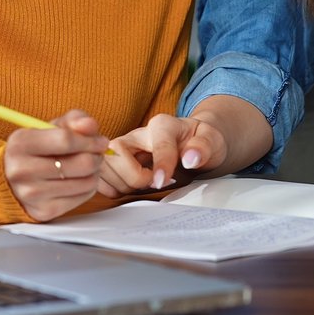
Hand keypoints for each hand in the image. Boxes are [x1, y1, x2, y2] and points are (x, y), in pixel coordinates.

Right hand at [3, 110, 109, 221]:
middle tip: (97, 154)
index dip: (90, 140)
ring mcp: (32, 194)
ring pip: (85, 182)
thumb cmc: (36, 149)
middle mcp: (22, 170)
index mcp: (21, 143)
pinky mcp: (44, 211)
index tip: (101, 141)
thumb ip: (74, 120)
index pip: (66, 140)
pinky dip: (88, 187)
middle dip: (96, 157)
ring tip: (87, 167)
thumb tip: (90, 125)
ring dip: (94, 172)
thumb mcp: (50, 128)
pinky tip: (79, 180)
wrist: (10, 179)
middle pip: (81, 164)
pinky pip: (83, 197)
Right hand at [97, 113, 228, 196]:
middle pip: (115, 152)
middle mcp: (137, 134)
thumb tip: (190, 158)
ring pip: (103, 165)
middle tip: (152, 183)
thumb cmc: (201, 143)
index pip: (157, 143)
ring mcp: (123, 148)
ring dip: (120, 183)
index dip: (160, 164)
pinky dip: (109, 188)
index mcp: (163, 125)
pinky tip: (128, 189)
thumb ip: (204, 147)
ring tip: (142, 186)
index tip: (163, 182)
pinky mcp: (115, 162)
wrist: (194, 146)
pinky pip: (100, 176)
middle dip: (132, 176)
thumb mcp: (213, 142)